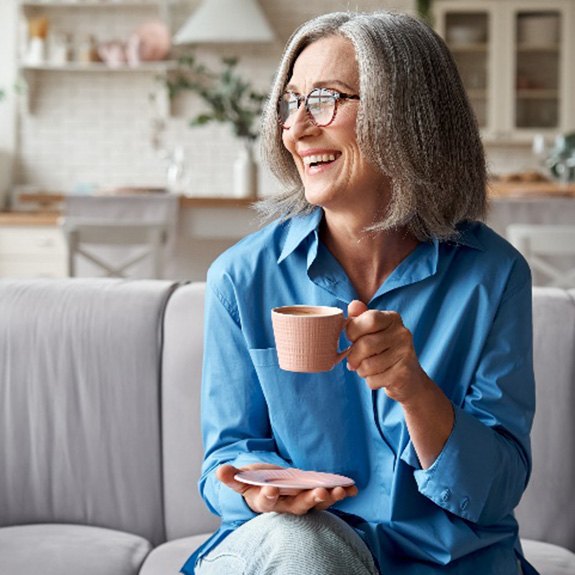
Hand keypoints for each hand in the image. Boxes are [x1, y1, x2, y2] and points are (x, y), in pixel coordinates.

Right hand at [216, 463, 357, 514]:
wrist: (268, 488)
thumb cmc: (255, 483)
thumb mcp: (242, 479)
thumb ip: (232, 477)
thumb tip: (220, 470)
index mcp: (265, 501)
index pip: (267, 502)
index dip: (269, 497)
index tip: (272, 490)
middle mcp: (285, 505)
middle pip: (298, 506)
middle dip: (309, 500)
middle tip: (319, 493)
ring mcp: (301, 501)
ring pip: (316, 503)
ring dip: (329, 497)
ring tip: (340, 490)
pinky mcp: (313, 495)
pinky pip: (328, 496)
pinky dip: (341, 493)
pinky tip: (352, 488)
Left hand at [345, 300, 430, 404]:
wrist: (410, 380)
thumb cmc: (384, 352)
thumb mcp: (372, 332)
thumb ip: (360, 318)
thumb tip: (353, 304)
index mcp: (393, 318)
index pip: (368, 319)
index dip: (352, 331)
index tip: (352, 339)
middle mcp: (402, 333)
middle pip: (365, 344)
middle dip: (353, 357)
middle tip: (354, 362)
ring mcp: (405, 353)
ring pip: (367, 365)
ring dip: (361, 371)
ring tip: (368, 369)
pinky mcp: (403, 374)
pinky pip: (374, 380)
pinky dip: (371, 381)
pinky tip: (380, 377)